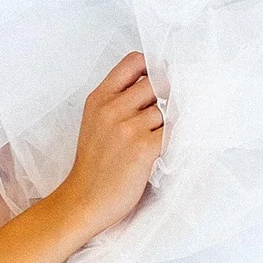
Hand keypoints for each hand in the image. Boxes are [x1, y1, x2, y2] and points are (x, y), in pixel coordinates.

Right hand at [54, 52, 163, 236]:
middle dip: (168, 97)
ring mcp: (127, 128)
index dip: (154, 68)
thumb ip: (119, 100)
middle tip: (165, 117)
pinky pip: (174, 132)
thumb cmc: (93, 166)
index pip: (134, 61)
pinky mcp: (143, 149)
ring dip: (173, 122)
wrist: (83, 201)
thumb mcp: (95, 123)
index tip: (160, 84)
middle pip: (158, 82)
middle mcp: (112, 109)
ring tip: (161, 140)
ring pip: (169, 109)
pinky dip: (178, 138)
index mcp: (99, 98)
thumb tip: (160, 86)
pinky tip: (169, 148)